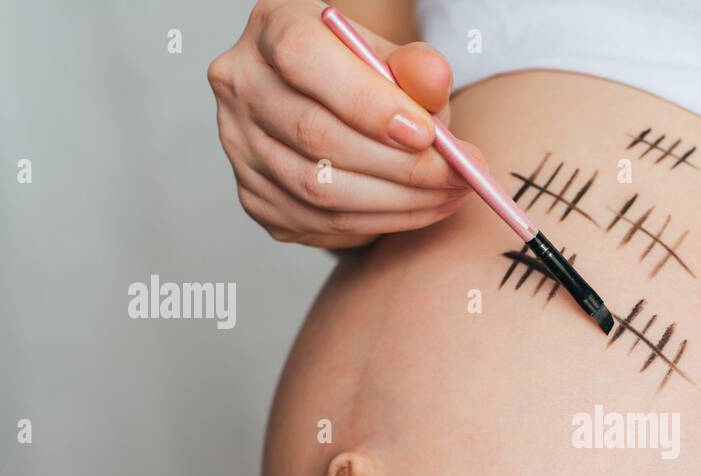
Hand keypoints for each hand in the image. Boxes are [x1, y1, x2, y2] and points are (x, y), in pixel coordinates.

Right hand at [208, 0, 480, 248]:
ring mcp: (241, 146)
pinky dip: (380, 223)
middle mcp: (241, 85)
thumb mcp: (392, 58)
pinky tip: (419, 210)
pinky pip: (321, 223)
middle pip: (315, 135)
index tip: (426, 134)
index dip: (366, 102)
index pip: (302, 59)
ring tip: (450, 194)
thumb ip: (415, 67)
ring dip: (398, 202)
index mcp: (272, 28)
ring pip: (319, 189)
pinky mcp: (257, 197)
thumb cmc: (364, 78)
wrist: (334, 110)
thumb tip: (434, 79)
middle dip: (400, 165)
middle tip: (458, 175)